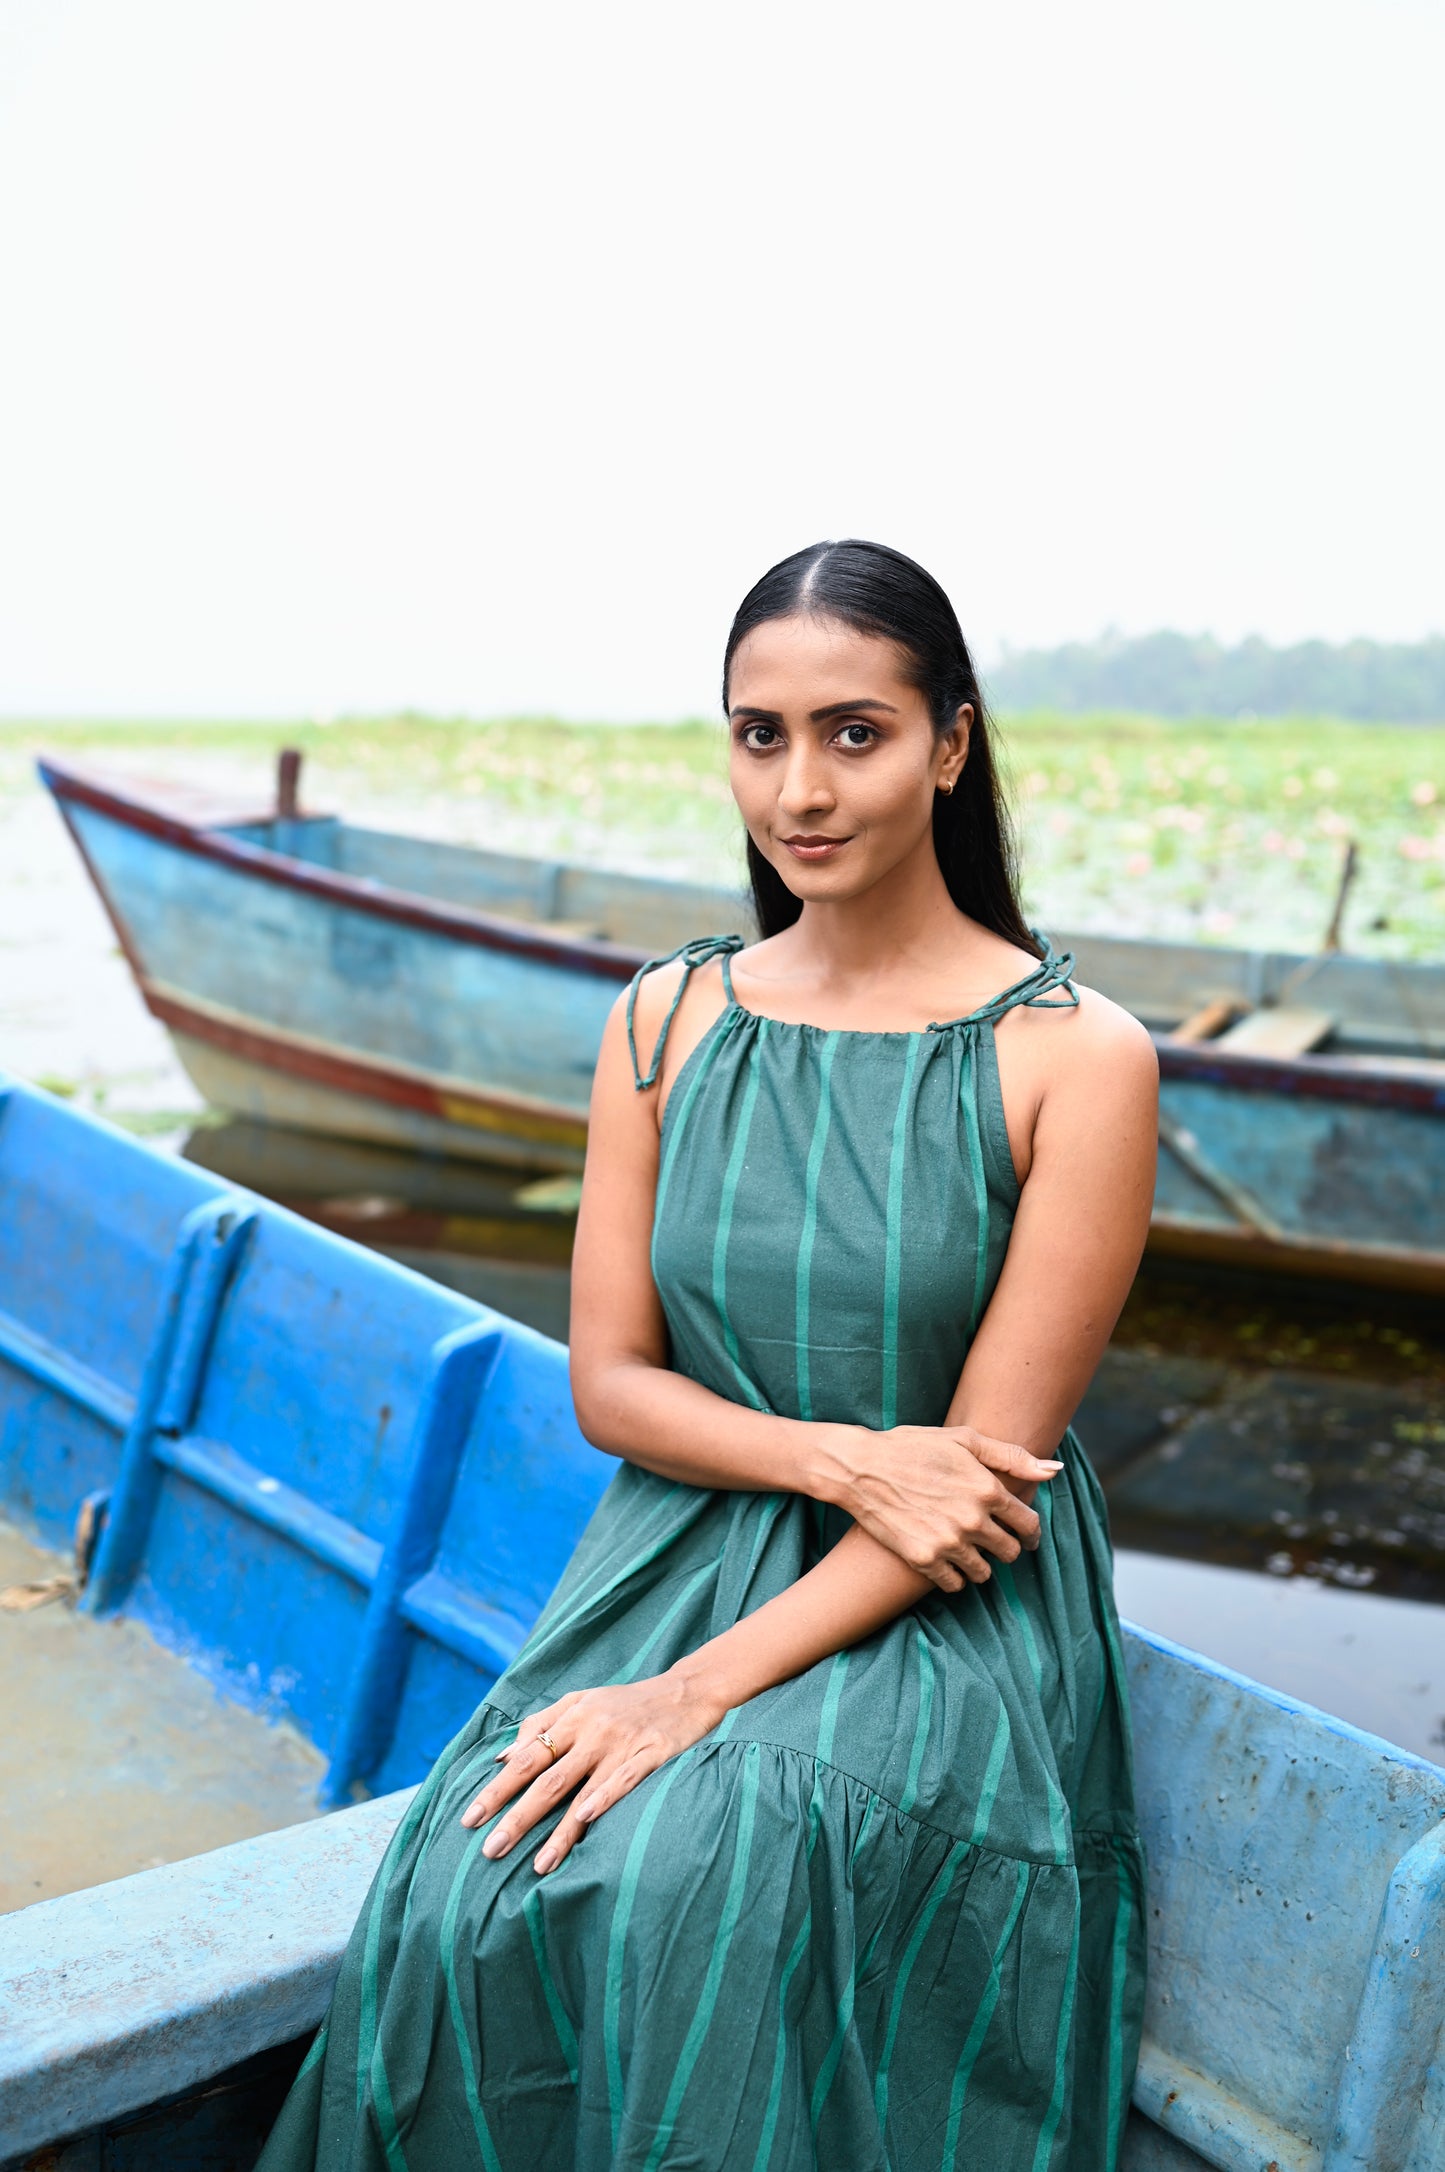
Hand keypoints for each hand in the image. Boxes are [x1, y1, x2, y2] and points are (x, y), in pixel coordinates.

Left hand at [460, 1670, 726, 1873]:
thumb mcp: (581, 1702)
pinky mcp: (652, 1754)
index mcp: (572, 1718)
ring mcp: (622, 1744)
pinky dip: (606, 1799)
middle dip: (517, 1817)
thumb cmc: (625, 1703)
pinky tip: (588, 1820)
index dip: (496, 1789)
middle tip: (491, 1850)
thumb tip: (501, 1758)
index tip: (470, 1819)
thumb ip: (540, 1724)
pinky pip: (625, 1780)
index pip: (526, 1758)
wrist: (684, 1691)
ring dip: (559, 1830)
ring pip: (583, 1791)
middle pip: (548, 1780)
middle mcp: (592, 1731)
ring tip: (538, 1865)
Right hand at [829, 1423, 1062, 1591]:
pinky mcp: (924, 1560)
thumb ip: (1012, 1457)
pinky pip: (954, 1585)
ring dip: (979, 1564)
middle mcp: (973, 1520)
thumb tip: (1054, 1471)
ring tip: (965, 1549)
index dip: (1030, 1532)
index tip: (1024, 1535)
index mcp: (987, 1489)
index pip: (1029, 1524)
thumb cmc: (913, 1447)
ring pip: (984, 1573)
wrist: (861, 1468)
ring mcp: (948, 1542)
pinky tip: (944, 1559)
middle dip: (1005, 1547)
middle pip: (1011, 1553)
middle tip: (990, 1540)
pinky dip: (953, 1577)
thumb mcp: (964, 1440)